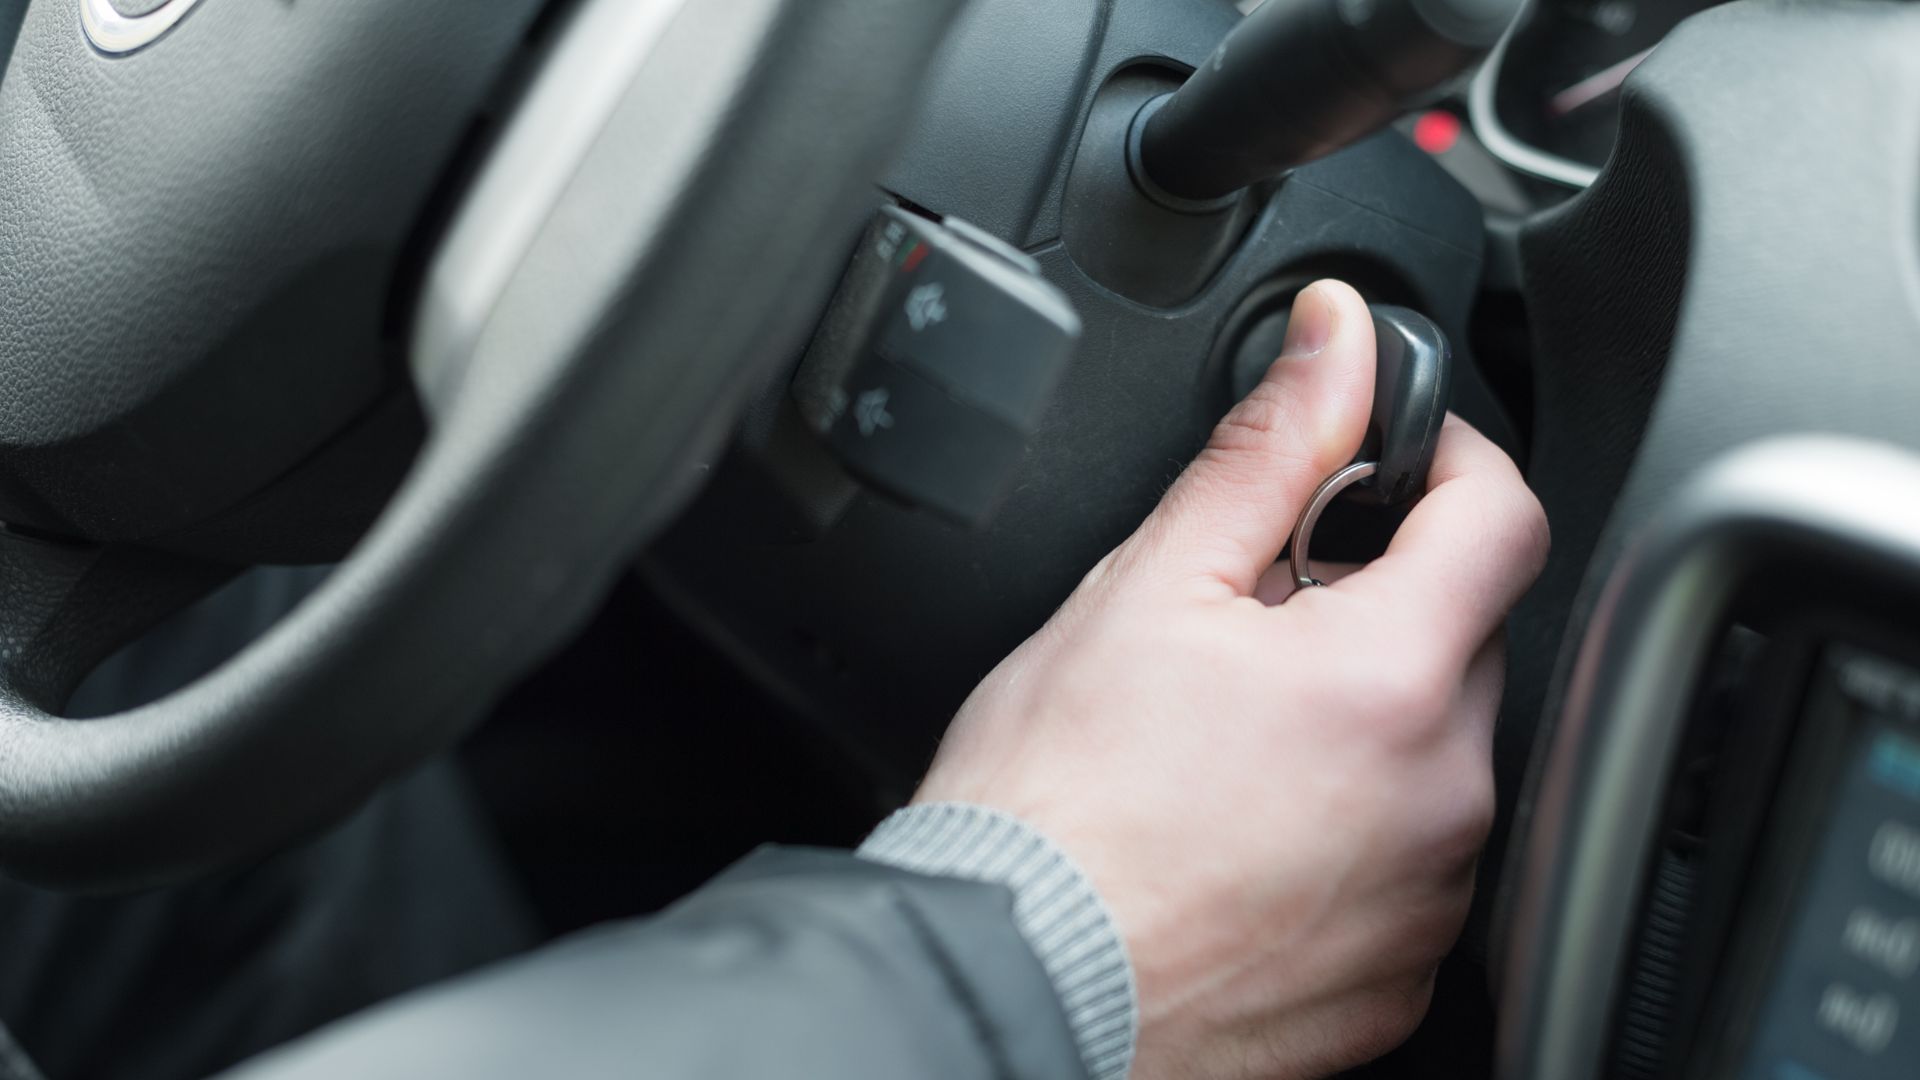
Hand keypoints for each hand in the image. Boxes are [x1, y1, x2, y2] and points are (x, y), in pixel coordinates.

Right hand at [913, 280, 1548, 1079]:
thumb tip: (1334, 342)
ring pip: (1434, 753)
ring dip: (1365, 717)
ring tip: (1231, 741)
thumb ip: (1267, 449)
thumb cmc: (1053, 808)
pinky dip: (1353, 824)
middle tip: (1254, 617)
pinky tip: (1244, 828)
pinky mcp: (1399, 976)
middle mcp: (1442, 797)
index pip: (1503, 516)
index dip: (1447, 460)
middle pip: (1461, 637)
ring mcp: (1428, 899)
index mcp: (1390, 678)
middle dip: (1378, 598)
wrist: (1016, 980)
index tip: (1388, 461)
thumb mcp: (1148, 587)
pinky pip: (1411, 861)